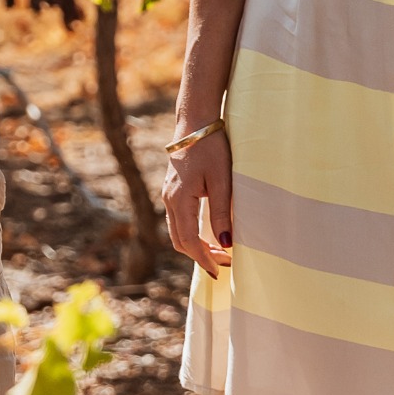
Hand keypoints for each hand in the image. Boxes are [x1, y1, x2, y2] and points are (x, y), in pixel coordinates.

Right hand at [162, 126, 233, 278]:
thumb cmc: (212, 148)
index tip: (220, 272)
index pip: (189, 241)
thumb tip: (225, 244)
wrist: (196, 122)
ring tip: (219, 253)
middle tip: (224, 265)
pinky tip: (208, 233)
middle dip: (200, 257)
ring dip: (195, 246)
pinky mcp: (173, 189)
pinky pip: (178, 220)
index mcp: (179, 200)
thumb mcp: (222, 181)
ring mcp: (168, 194)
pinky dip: (191, 233)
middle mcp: (169, 199)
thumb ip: (221, 213)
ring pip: (177, 231)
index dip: (204, 260)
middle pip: (179, 240)